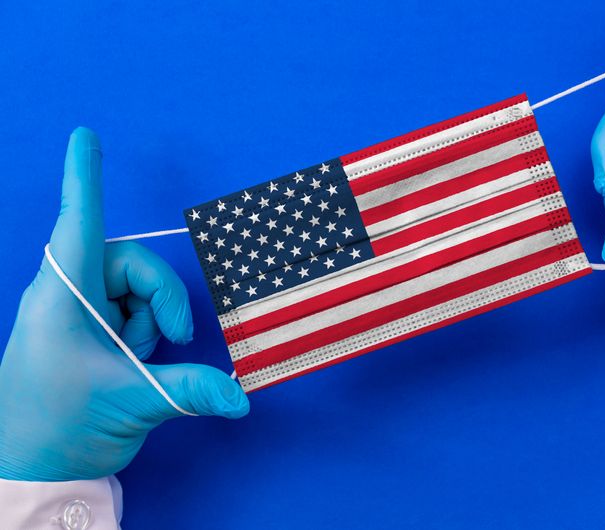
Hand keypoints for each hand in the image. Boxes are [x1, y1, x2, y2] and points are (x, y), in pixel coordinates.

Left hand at [0, 128, 248, 481]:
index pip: (78, 224)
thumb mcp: (133, 401)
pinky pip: (131, 311)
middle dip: (159, 299)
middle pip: (130, 262)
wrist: (32, 467)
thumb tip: (242, 397)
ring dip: (150, 322)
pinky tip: (133, 360)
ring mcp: (79, 311)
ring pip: (135, 289)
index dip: (85, 176)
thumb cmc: (58, 425)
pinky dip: (144, 332)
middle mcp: (68, 294)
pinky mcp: (89, 328)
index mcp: (63, 297)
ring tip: (135, 360)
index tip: (84, 135)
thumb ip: (193, 390)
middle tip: (168, 340)